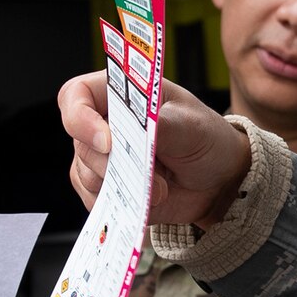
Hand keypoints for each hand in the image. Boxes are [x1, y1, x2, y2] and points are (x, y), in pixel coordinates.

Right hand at [59, 71, 252, 227]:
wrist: (219, 180)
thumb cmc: (206, 139)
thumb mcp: (191, 126)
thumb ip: (160, 125)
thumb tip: (137, 130)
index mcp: (120, 93)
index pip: (76, 95)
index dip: (80, 118)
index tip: (107, 142)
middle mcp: (105, 123)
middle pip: (81, 143)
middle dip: (113, 164)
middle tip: (152, 174)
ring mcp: (104, 157)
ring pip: (85, 175)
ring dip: (123, 185)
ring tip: (161, 188)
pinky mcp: (109, 187)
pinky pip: (96, 200)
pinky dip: (121, 203)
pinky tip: (149, 199)